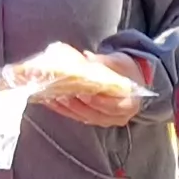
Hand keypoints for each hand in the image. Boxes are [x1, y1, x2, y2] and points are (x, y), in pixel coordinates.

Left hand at [31, 50, 155, 126]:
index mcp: (129, 104)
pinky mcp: (91, 119)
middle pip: (95, 114)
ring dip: (66, 108)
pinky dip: (62, 109)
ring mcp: (103, 120)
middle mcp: (117, 117)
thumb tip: (86, 58)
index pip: (113, 106)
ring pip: (83, 117)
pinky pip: (76, 116)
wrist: (128, 78)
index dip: (98, 102)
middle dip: (77, 106)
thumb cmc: (125, 70)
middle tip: (62, 95)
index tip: (84, 93)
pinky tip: (50, 101)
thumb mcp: (120, 63)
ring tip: (52, 96)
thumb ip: (105, 62)